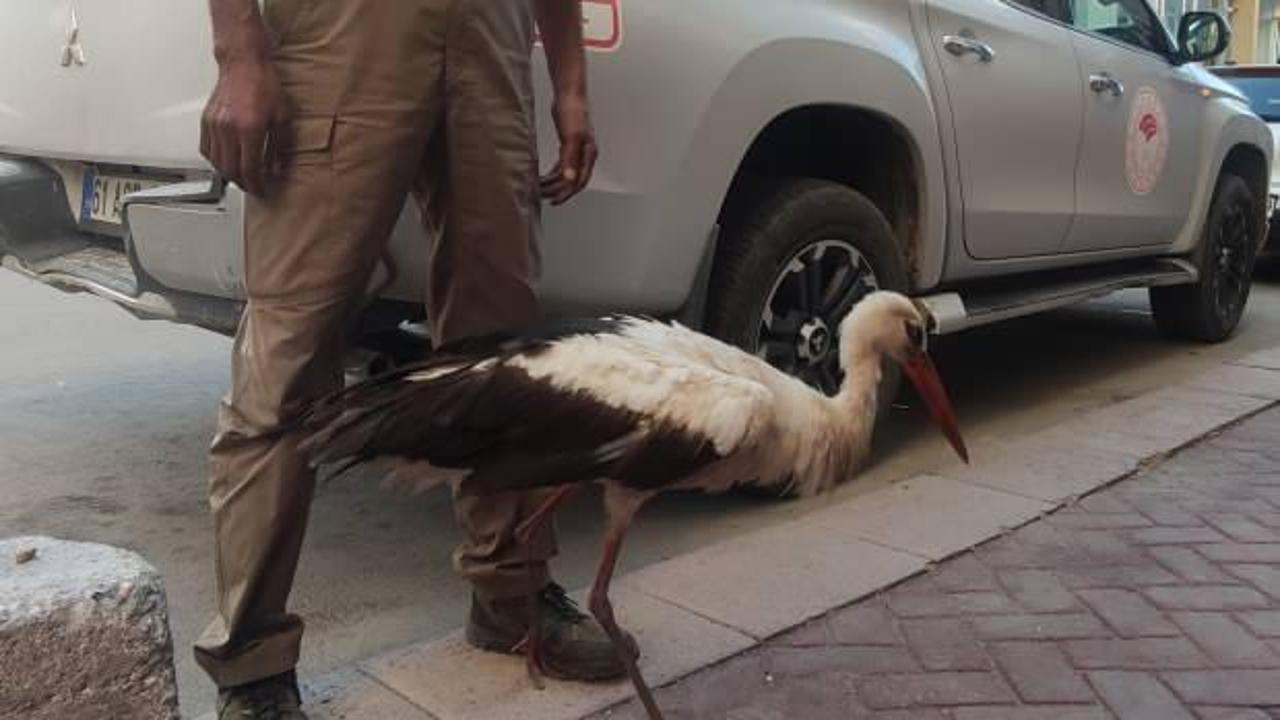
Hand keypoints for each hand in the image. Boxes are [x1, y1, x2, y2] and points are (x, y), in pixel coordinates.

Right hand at [200, 56, 286, 197]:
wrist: (244, 64)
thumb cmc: (265, 86)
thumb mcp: (282, 118)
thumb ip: (280, 147)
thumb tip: (277, 169)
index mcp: (250, 130)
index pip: (250, 169)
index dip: (256, 185)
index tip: (262, 191)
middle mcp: (229, 129)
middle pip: (231, 170)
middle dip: (243, 183)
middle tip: (253, 187)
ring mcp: (214, 125)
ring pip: (216, 162)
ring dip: (228, 174)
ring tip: (241, 176)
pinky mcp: (206, 121)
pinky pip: (206, 149)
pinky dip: (215, 160)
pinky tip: (225, 161)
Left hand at [541, 93, 597, 205]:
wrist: (569, 94)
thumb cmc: (573, 112)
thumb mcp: (571, 137)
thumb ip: (570, 159)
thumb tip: (569, 180)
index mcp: (588, 155)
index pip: (579, 181)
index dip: (567, 194)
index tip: (554, 201)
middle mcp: (585, 155)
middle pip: (572, 180)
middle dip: (557, 190)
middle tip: (541, 196)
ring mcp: (577, 150)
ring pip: (566, 174)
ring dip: (553, 182)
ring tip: (539, 188)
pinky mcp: (568, 145)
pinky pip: (562, 165)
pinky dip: (553, 173)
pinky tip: (543, 177)